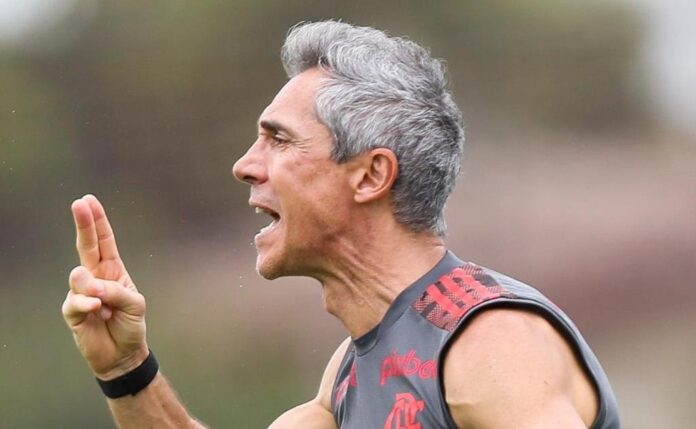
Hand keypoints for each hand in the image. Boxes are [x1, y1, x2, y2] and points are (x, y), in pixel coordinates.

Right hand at [62, 194, 147, 379]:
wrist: (123, 354)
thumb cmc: (131, 325)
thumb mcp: (134, 304)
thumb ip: (116, 291)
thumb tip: (91, 286)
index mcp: (113, 269)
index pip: (103, 241)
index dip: (97, 221)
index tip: (89, 201)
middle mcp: (95, 276)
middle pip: (85, 245)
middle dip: (83, 224)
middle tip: (79, 204)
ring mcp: (81, 292)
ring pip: (79, 276)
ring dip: (94, 288)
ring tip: (105, 305)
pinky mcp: (72, 311)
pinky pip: (75, 301)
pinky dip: (89, 305)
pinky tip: (99, 311)